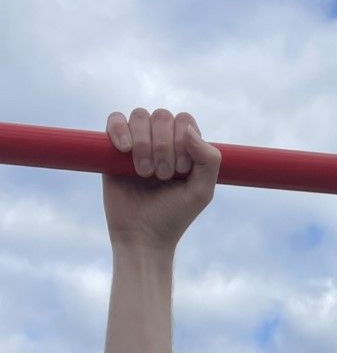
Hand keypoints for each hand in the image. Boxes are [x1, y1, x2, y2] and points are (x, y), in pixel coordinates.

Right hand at [102, 108, 220, 250]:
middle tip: (162, 176)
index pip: (184, 121)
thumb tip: (188, 129)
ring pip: (140, 116)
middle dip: (163, 146)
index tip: (180, 170)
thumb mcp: (202, 192)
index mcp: (184, 147)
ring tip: (144, 173)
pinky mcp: (112, 149)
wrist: (142, 236)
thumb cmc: (174, 215)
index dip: (182, 140)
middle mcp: (160, 141)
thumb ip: (209, 160)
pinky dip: (120, 130)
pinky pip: (115, 120)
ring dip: (144, 144)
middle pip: (162, 116)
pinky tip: (124, 149)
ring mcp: (136, 143)